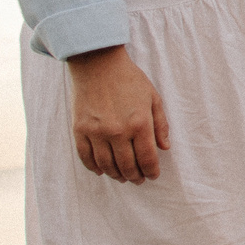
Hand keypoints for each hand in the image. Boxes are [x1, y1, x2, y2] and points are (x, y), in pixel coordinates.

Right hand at [67, 46, 170, 183]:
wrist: (98, 64)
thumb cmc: (129, 79)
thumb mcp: (153, 97)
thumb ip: (160, 124)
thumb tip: (164, 147)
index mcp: (139, 123)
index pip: (147, 158)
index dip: (151, 171)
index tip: (152, 175)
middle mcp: (118, 131)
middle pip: (127, 166)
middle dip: (135, 177)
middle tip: (138, 180)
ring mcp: (96, 132)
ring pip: (107, 165)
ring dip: (116, 175)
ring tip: (123, 177)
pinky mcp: (79, 130)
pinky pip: (86, 157)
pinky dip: (94, 167)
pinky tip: (102, 170)